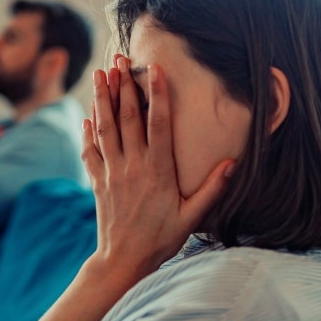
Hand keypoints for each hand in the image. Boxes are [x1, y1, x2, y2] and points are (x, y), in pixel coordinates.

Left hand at [81, 55, 234, 282]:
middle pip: (127, 117)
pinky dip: (88, 130)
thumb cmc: (161, 240)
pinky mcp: (98, 182)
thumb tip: (233, 163)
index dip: (157, 94)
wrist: (123, 261)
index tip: (154, 69)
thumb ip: (212, 188)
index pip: (158, 124)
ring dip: (102, 98)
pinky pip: (90, 150)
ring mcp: (112, 172)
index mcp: (158, 170)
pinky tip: (88, 115)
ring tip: (100, 73)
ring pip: (105, 128)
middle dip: (123, 85)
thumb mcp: (192, 217)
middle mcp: (133, 166)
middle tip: (119, 59)